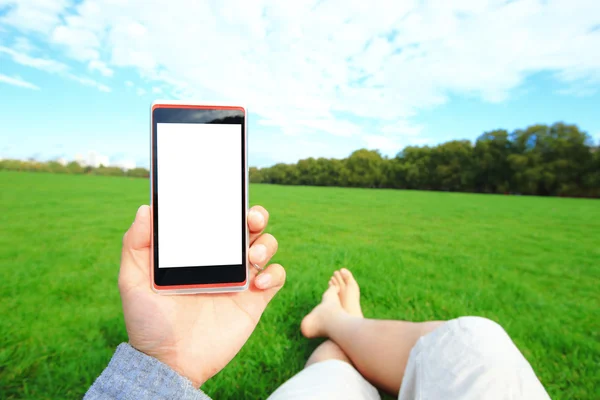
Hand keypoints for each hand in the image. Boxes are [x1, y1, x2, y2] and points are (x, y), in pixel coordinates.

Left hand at [118, 205, 284, 386]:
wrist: (170, 362)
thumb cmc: (149, 321)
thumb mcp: (133, 281)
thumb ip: (135, 245)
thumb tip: (145, 209)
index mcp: (197, 251)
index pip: (217, 218)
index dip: (226, 203)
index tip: (227, 195)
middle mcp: (222, 260)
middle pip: (249, 227)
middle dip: (256, 215)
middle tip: (250, 219)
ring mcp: (240, 279)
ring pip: (267, 246)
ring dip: (266, 243)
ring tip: (251, 258)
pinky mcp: (255, 300)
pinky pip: (276, 277)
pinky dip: (274, 274)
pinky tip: (256, 284)